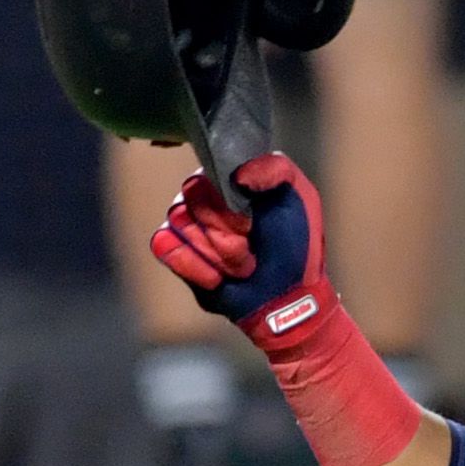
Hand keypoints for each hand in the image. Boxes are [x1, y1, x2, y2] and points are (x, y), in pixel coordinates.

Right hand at [151, 151, 344, 355]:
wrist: (286, 295)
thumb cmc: (294, 244)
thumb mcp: (299, 197)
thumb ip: (275, 170)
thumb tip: (239, 174)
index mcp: (230, 175)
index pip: (211, 172)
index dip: (230, 203)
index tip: (253, 224)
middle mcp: (204, 193)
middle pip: (193, 198)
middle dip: (225, 232)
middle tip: (251, 247)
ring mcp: (186, 221)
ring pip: (180, 222)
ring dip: (217, 253)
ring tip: (242, 265)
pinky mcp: (174, 250)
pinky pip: (165, 245)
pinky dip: (194, 266)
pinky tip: (218, 278)